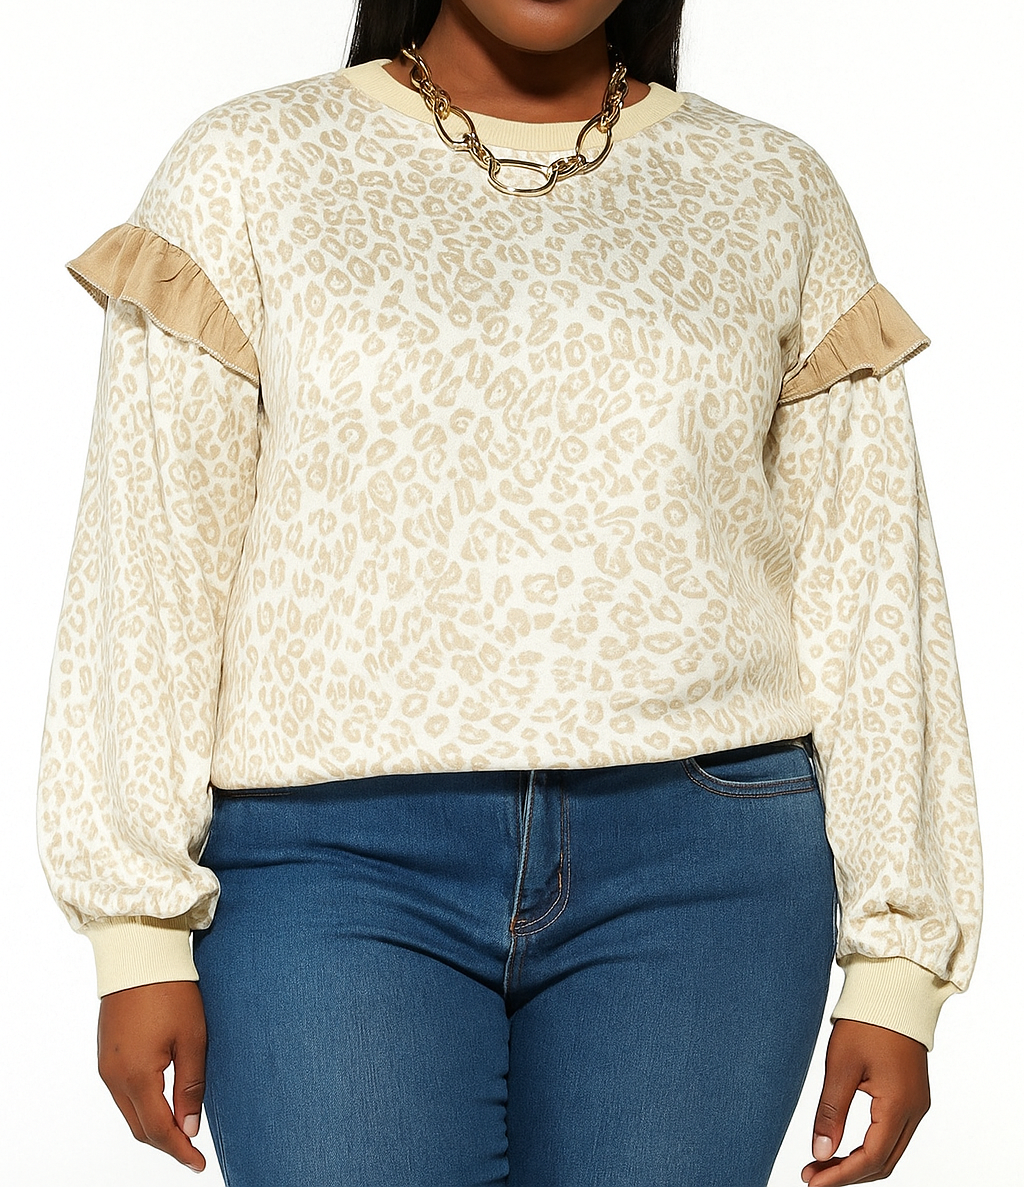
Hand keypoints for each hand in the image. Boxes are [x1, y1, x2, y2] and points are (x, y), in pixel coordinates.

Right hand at [97, 980, 207, 1172]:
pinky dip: (142, 1107)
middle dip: (166, 1143)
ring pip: (129, 1113)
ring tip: (181, 1131)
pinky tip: (161, 1104)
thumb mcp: (192, 1038)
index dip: (180, 1151)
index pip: (159, 1129)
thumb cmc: (171, 992)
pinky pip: (122, 1095)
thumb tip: (190, 1129)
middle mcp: (114, 1078)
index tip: (199, 1163)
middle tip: (192, 1151)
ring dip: (153, 1126)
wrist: (139, 957)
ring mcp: (106, 1067)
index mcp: (137, 1075)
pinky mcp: (105, 1056)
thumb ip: (191, 1086)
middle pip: (140, 1127)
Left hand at [801, 1018, 929, 1183]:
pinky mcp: (912, 1097)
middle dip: (848, 1174)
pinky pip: (893, 1135)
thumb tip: (820, 1152)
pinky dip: (870, 1148)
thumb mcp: (841, 1065)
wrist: (892, 993)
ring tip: (823, 1164)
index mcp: (899, 1105)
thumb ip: (830, 1111)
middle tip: (813, 1175)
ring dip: (859, 1163)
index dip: (840, 1175)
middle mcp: (915, 1111)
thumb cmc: (866, 1023)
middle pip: (884, 1163)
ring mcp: (917, 1105)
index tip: (812, 1181)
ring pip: (890, 1152)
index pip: (871, 1158)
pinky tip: (845, 1147)